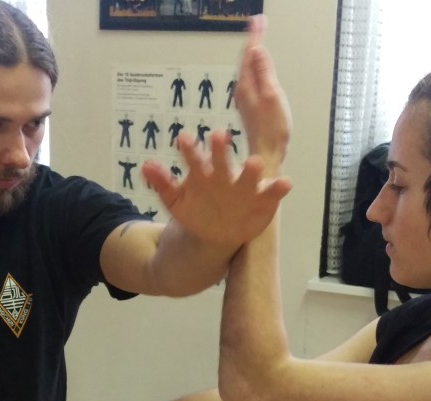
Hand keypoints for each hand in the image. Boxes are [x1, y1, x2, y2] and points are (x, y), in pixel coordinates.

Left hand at [141, 132, 291, 248]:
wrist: (217, 234)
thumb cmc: (197, 210)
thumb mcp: (175, 200)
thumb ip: (162, 183)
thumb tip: (145, 166)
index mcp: (204, 173)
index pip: (196, 158)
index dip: (190, 149)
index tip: (182, 137)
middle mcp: (226, 176)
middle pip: (222, 161)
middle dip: (220, 150)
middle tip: (218, 135)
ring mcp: (245, 188)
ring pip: (249, 176)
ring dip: (251, 169)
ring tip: (254, 162)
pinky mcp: (263, 201)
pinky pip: (272, 194)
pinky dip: (279, 188)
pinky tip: (286, 183)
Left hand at [235, 15, 291, 162]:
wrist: (267, 155)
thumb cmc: (272, 130)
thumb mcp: (272, 96)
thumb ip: (265, 73)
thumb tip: (258, 51)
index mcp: (246, 86)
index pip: (249, 54)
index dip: (254, 36)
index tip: (259, 21)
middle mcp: (242, 90)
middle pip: (247, 59)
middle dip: (253, 40)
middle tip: (259, 23)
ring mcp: (246, 98)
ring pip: (248, 68)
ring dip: (254, 52)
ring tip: (259, 37)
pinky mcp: (251, 105)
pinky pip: (252, 78)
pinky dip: (256, 65)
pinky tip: (259, 64)